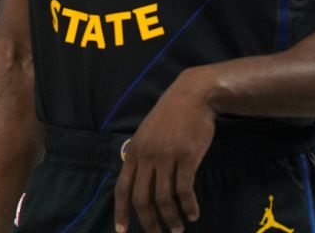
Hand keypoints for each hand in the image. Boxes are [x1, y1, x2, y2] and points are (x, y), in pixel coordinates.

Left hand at [114, 69, 215, 232]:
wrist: (192, 96)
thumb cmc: (170, 115)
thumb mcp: (147, 133)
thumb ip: (141, 155)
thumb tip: (138, 179)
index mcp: (134, 152)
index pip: (122, 188)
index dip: (121, 212)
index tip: (121, 231)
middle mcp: (146, 157)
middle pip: (141, 198)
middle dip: (148, 221)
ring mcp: (166, 157)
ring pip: (164, 198)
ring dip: (171, 218)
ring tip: (178, 228)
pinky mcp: (186, 157)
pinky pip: (184, 190)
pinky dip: (188, 206)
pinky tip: (193, 214)